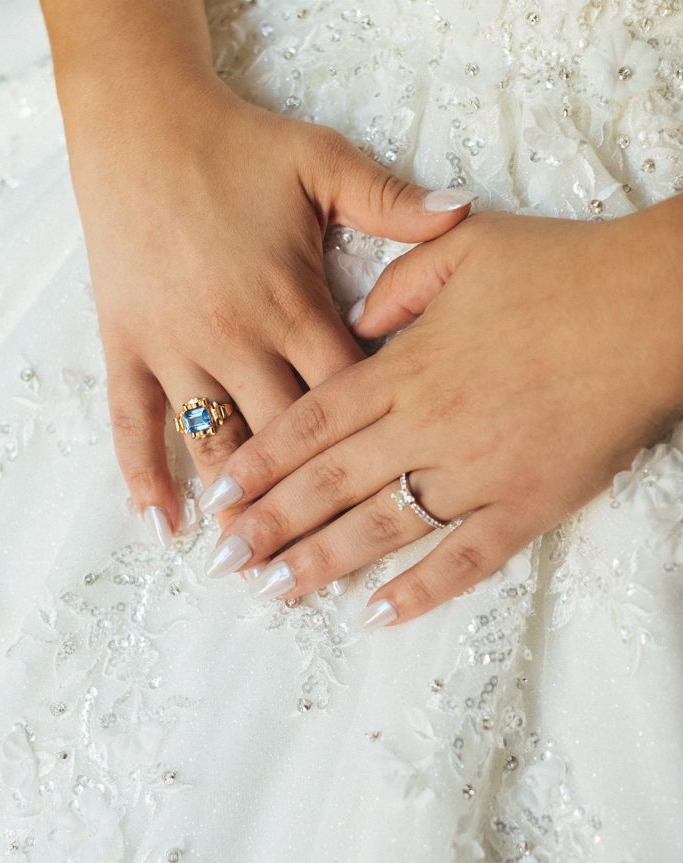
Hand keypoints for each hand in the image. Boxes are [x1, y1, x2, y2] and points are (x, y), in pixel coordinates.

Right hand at [63, 72, 472, 541]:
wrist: (140, 121)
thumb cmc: (238, 144)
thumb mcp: (323, 161)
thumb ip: (393, 202)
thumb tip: (464, 214)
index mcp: (295, 301)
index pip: (348, 397)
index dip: (377, 450)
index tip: (400, 500)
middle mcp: (238, 337)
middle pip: (286, 440)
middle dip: (309, 507)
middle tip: (330, 567)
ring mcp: (178, 344)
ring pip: (214, 442)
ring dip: (235, 508)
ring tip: (252, 570)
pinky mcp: (128, 341)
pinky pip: (133, 420)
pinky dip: (143, 475)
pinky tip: (163, 525)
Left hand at [200, 198, 682, 625]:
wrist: (650, 307)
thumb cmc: (561, 269)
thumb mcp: (464, 247)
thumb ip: (396, 282)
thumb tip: (354, 320)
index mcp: (408, 365)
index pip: (314, 420)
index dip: (263, 459)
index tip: (222, 492)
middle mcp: (430, 424)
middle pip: (331, 481)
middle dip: (271, 523)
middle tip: (225, 559)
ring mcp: (478, 470)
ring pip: (383, 525)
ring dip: (322, 561)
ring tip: (275, 591)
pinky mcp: (528, 504)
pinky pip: (465, 557)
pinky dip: (420, 589)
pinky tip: (376, 615)